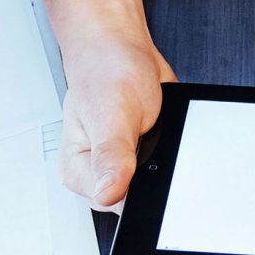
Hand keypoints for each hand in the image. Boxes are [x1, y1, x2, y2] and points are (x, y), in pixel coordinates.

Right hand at [38, 0, 170, 206]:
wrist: (121, 48)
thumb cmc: (105, 72)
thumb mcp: (109, 113)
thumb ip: (111, 155)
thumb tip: (109, 193)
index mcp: (79, 171)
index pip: (116, 206)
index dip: (139, 192)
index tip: (148, 165)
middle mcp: (99, 174)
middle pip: (140, 200)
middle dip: (156, 175)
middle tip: (151, 137)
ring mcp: (124, 168)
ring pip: (158, 186)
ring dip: (168, 163)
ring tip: (155, 130)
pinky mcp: (145, 159)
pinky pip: (168, 170)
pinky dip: (176, 153)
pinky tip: (166, 132)